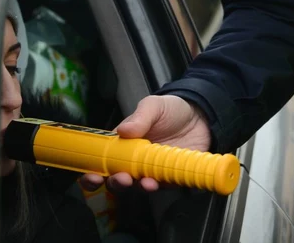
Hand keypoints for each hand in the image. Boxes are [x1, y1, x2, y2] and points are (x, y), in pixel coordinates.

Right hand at [80, 95, 211, 192]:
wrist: (201, 115)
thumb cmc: (172, 109)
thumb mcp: (153, 106)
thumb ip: (140, 117)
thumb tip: (123, 130)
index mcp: (123, 144)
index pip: (103, 161)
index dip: (93, 171)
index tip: (91, 176)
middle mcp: (134, 161)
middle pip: (116, 179)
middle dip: (113, 183)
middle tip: (119, 178)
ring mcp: (151, 170)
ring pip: (136, 186)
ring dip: (134, 187)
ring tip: (138, 181)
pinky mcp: (169, 176)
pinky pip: (159, 186)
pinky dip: (155, 187)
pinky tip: (154, 182)